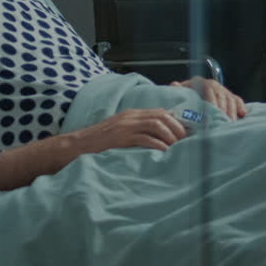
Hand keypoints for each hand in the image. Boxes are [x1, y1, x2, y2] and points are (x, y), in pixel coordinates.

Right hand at [69, 109, 189, 153]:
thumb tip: (159, 140)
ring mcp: (126, 126)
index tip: (187, 133)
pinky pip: (145, 138)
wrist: (78, 145)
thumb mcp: (121, 132)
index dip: (176, 121)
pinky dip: (158, 145)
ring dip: (170, 136)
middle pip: (162, 116)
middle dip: (177, 128)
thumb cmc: (100, 143)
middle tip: (186, 142)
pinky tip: (165, 153)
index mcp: (132, 114)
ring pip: (156, 124)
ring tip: (178, 148)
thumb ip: (138, 132)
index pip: (160, 112)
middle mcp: (131, 117)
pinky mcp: (121, 137)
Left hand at [171, 76, 247, 118]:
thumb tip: (174, 84)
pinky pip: (238, 101)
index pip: (208, 90)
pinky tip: (242, 115)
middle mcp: (214, 85)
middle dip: (222, 109)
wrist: (194, 94)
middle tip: (222, 121)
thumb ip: (178, 90)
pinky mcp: (232, 97)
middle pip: (220, 96)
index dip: (211, 101)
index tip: (212, 112)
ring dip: (231, 111)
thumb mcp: (181, 93)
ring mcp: (224, 91)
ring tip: (230, 123)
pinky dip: (241, 107)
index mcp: (201, 82)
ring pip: (230, 99)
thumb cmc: (187, 97)